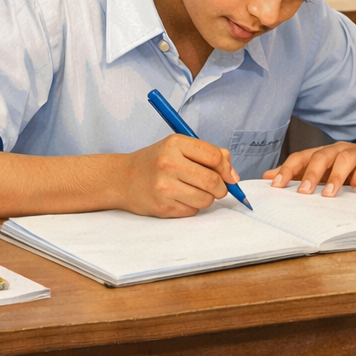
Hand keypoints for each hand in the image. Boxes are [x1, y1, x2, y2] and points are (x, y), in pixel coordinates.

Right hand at [121, 134, 239, 217]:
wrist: (122, 179)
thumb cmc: (155, 162)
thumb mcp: (178, 147)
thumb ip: (207, 154)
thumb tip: (233, 174)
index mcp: (175, 144)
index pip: (214, 157)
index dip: (227, 169)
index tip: (230, 176)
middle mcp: (168, 163)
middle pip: (212, 181)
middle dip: (221, 188)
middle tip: (218, 188)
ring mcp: (164, 187)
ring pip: (205, 199)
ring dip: (206, 198)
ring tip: (194, 191)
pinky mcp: (162, 207)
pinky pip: (192, 211)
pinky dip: (192, 207)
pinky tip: (179, 198)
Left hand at [264, 142, 355, 195]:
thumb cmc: (355, 168)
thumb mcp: (328, 173)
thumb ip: (300, 174)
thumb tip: (268, 177)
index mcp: (324, 153)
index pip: (301, 157)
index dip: (288, 169)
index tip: (275, 184)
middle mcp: (338, 150)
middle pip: (321, 156)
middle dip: (310, 174)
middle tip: (302, 192)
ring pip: (343, 159)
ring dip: (335, 176)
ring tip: (328, 194)